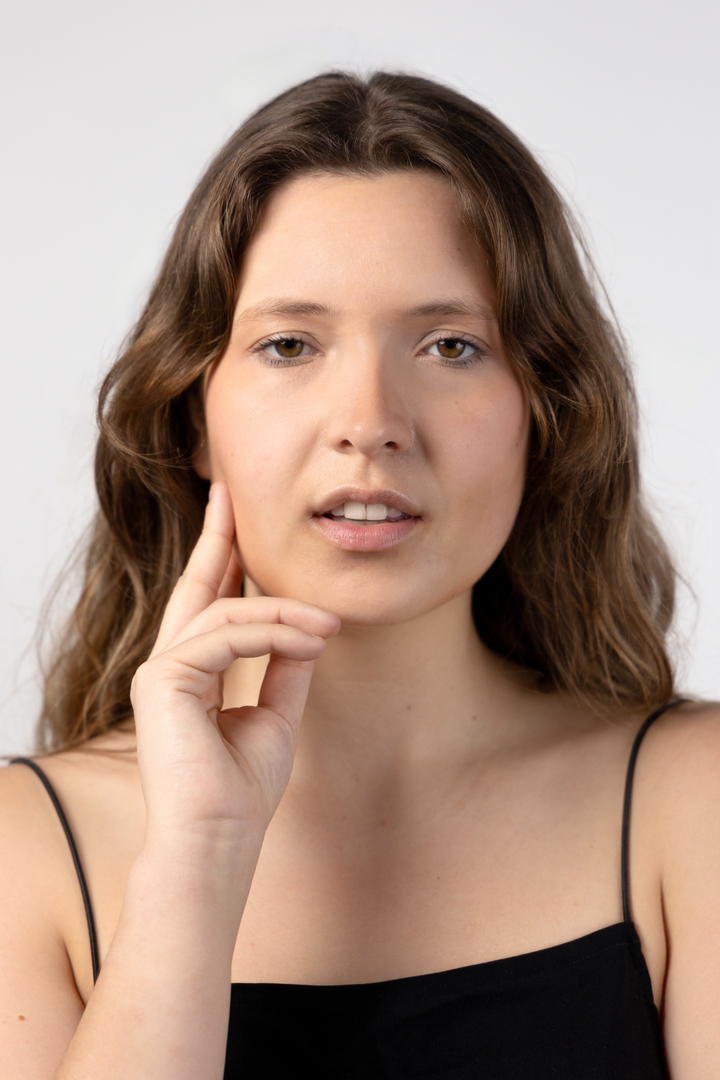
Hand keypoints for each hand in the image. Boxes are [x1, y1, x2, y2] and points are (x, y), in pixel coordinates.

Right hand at [130, 482, 339, 845]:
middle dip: (218, 537)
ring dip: (286, 612)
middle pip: (198, 587)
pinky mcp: (162, 680)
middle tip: (230, 492)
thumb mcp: (276, 714)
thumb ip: (285, 668)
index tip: (235, 518)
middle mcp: (168, 666)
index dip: (223, 558)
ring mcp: (159, 671)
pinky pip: (227, 635)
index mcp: (191, 673)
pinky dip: (275, 633)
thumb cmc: (242, 790)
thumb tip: (308, 628)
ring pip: (227, 613)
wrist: (218, 840)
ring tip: (329, 624)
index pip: (209, 604)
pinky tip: (312, 639)